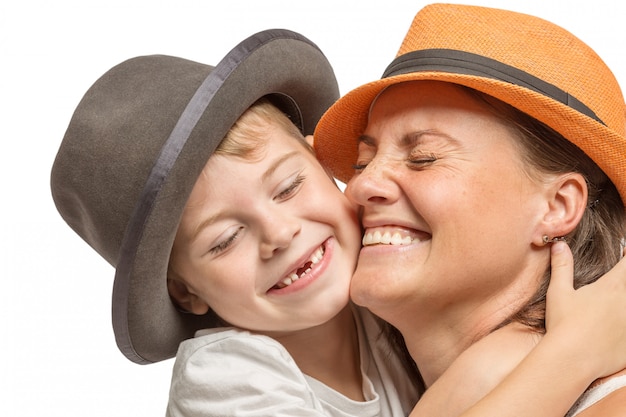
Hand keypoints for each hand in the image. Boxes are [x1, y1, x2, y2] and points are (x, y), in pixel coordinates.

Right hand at [546, 241, 625, 377]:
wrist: (572, 358)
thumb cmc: (564, 324)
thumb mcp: (559, 292)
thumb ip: (562, 266)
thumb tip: (559, 245)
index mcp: (612, 287)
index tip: (623, 253)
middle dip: (624, 279)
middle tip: (614, 289)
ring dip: (624, 303)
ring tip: (614, 308)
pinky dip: (625, 325)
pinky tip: (618, 327)